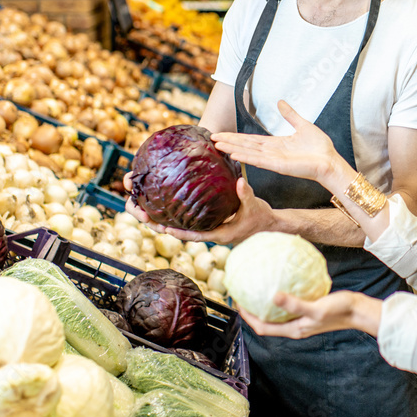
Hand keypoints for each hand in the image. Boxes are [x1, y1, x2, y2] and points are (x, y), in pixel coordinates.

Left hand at [126, 177, 275, 244]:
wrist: (269, 226)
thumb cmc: (261, 217)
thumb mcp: (254, 205)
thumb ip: (245, 194)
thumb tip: (239, 181)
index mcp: (221, 234)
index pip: (195, 236)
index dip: (179, 233)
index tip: (163, 228)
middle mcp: (213, 235)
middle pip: (185, 234)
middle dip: (166, 228)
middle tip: (147, 221)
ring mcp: (213, 231)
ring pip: (187, 230)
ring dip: (170, 224)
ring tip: (151, 216)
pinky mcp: (214, 226)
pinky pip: (193, 225)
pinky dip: (181, 220)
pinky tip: (172, 211)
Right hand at [212, 100, 345, 184]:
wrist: (330, 161)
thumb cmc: (319, 148)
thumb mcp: (302, 125)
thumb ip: (290, 115)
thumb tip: (280, 101)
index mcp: (276, 144)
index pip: (251, 139)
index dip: (236, 136)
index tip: (222, 133)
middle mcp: (271, 153)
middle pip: (245, 145)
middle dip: (229, 141)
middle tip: (212, 138)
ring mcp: (273, 160)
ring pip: (248, 152)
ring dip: (233, 148)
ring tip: (218, 144)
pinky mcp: (278, 166)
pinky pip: (259, 160)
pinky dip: (246, 157)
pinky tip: (234, 154)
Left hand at [239, 291, 382, 338]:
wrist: (359, 311)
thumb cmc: (340, 311)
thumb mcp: (317, 307)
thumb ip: (295, 304)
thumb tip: (273, 296)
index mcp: (294, 329)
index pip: (263, 327)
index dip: (247, 317)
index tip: (237, 303)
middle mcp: (296, 325)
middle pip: (267, 320)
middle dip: (253, 309)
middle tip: (243, 293)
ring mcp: (303, 318)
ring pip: (278, 312)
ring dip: (266, 302)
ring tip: (258, 285)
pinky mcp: (310, 308)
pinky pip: (290, 302)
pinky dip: (283, 294)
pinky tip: (283, 278)